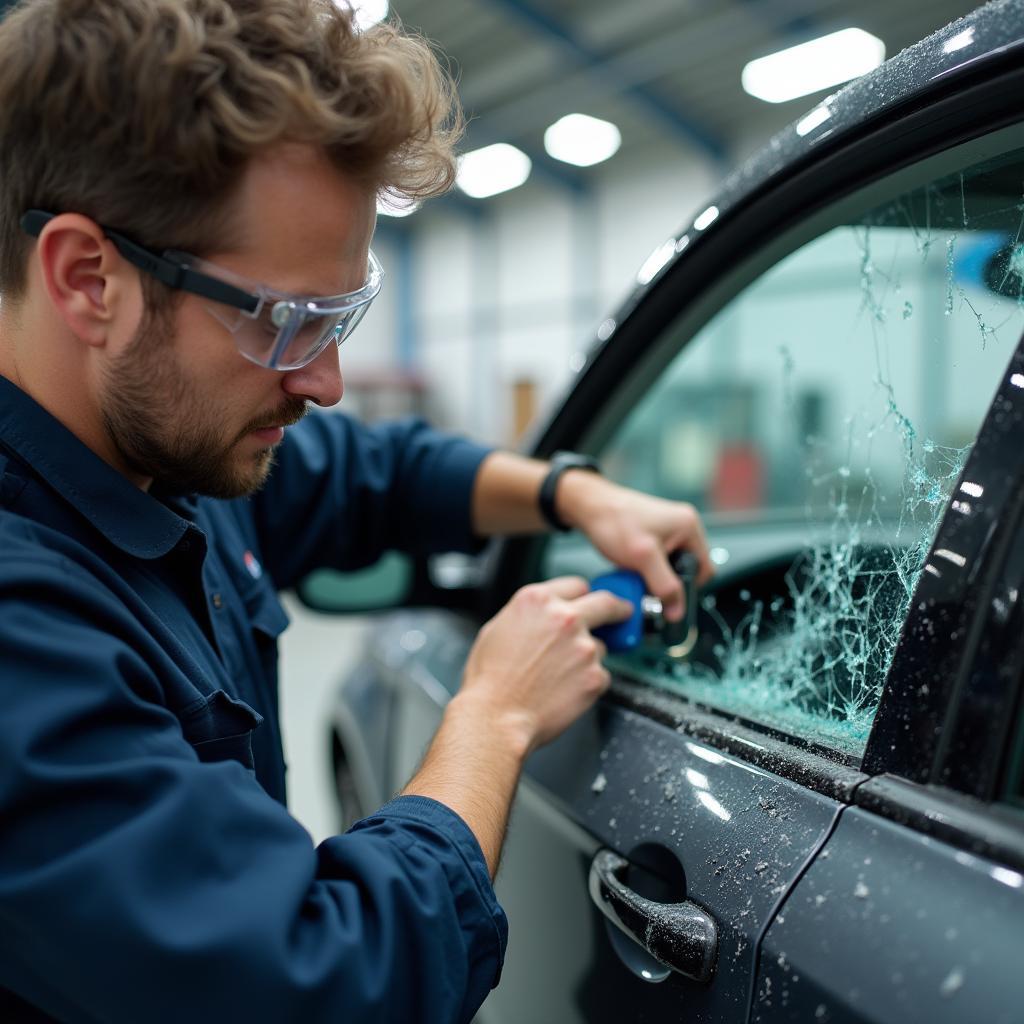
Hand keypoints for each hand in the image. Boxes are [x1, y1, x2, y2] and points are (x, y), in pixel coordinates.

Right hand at [458, 576, 632, 754]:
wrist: (496, 718)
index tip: (588, 601)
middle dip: (617, 608)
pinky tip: (564, 690)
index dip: (581, 596)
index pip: (577, 585)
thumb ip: (529, 614)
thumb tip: (544, 615)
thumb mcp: (497, 628)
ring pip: (599, 645)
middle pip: (607, 602)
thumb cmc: (490, 680)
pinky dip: (588, 682)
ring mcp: (584, 647)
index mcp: (537, 600)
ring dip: (588, 657)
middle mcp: (565, 618)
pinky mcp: (596, 676)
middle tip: (622, 613)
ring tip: (559, 676)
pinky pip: (601, 674)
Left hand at [557, 472, 712, 621]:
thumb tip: (677, 611)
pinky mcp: (651, 535)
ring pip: (668, 567)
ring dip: (653, 576)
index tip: (670, 597)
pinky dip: (644, 569)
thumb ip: (664, 587)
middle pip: (686, 569)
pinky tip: (630, 567)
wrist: (589, 506)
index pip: (704, 569)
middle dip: (666, 581)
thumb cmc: (615, 520)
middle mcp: (682, 526)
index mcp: (689, 526)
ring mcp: (666, 529)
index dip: (688, 587)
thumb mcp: (644, 558)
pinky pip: (655, 561)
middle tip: (647, 582)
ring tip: (636, 572)